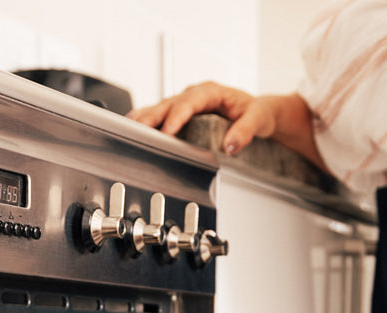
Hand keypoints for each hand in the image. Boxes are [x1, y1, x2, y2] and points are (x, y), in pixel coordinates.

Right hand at [129, 82, 287, 155]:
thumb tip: (231, 145)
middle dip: (153, 118)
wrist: (256, 111)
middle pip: (169, 104)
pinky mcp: (181, 113)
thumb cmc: (255, 112)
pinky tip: (134, 127)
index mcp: (211, 91)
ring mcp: (186, 103)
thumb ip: (245, 131)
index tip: (168, 130)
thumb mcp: (257, 119)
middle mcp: (195, 95)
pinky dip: (146, 120)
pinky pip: (160, 113)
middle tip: (140, 131)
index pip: (189, 102)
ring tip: (129, 130)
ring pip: (160, 108)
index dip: (177, 116)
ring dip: (145, 118)